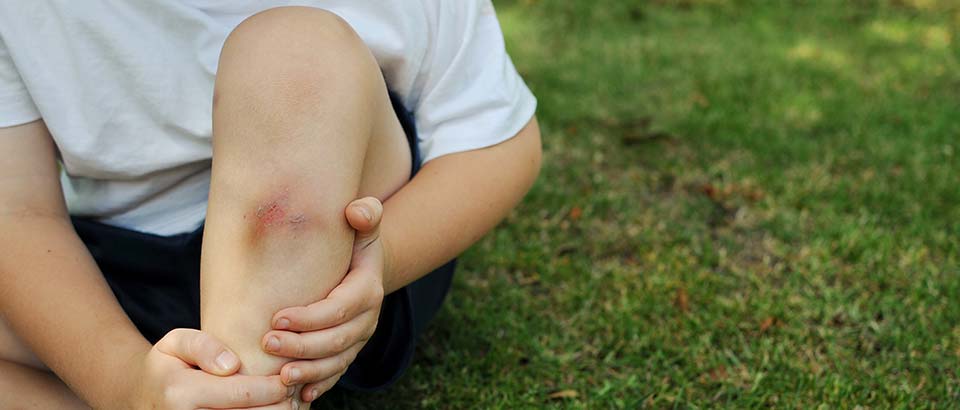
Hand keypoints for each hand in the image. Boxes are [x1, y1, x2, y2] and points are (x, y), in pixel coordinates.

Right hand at [126, 328, 292, 408]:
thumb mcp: (175, 343)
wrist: (141, 399)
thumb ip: (202, 346)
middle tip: (292, 394)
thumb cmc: (166, 367)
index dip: (273, 387)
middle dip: (279, 406)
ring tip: (287, 405)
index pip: (243, 394)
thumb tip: (232, 366)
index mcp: (181, 393)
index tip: (287, 376)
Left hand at [262, 197, 385, 403]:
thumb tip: (356, 210)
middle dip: (302, 346)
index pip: (340, 308)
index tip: (277, 317)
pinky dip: (319, 386)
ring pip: (336, 363)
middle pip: (337, 340)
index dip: (310, 317)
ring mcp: (359, 339)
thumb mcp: (361, 225)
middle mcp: (367, 319)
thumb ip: (364, 214)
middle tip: (266, 343)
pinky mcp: (348, 352)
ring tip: (280, 377)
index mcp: (368, 289)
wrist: (362, 266)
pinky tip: (299, 396)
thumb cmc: (353, 242)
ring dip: (309, 372)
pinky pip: (336, 374)